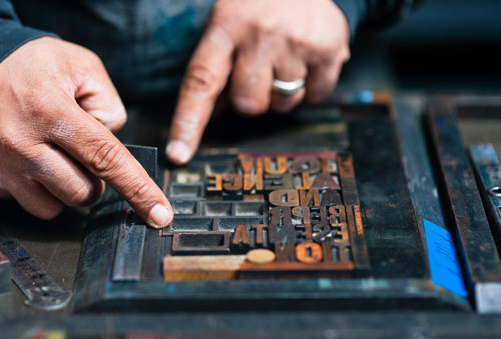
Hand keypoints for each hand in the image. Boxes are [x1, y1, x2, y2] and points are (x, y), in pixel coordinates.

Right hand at [0, 37, 172, 227]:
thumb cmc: (27, 64)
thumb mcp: (81, 66)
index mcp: (53, 113)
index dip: (138, 190)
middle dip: (93, 180)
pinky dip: (34, 187)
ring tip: (51, 155)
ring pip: (53, 207)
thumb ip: (109, 105)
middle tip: (79, 152)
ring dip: (63, 188)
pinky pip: (23, 201)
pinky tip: (26, 159)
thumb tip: (113, 142)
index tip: (160, 216)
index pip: (106, 159)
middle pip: (82, 193)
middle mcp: (23, 145)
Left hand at [166, 0, 349, 163]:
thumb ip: (217, 66)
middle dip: (251, 98)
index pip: (200, 82)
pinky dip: (312, 86)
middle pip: (248, 105)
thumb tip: (213, 115)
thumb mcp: (227, 22)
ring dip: (282, 92)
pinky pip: (315, 96)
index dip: (188, 122)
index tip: (178, 154)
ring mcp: (295, 42)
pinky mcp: (329, 48)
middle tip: (258, 70)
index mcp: (225, 28)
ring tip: (285, 58)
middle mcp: (259, 34)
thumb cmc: (257, 4)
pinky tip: (308, 59)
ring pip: (282, 104)